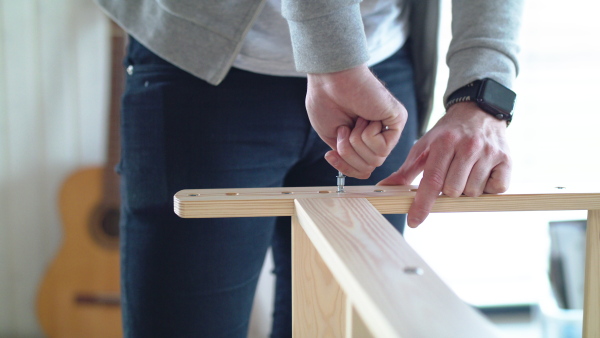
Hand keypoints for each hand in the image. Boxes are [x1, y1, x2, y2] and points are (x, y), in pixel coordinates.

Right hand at [306, 64, 406, 178]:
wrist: (329, 80)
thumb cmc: (326, 101)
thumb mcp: (333, 138)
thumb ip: (347, 156)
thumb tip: (362, 173)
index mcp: (363, 138)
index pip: (362, 169)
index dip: (345, 167)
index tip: (329, 155)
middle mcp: (379, 134)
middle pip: (368, 167)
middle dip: (349, 153)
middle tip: (343, 129)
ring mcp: (389, 127)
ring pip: (375, 160)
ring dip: (356, 142)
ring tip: (354, 120)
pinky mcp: (398, 120)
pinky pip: (382, 148)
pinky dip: (367, 134)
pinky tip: (365, 115)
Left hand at [379, 102, 511, 226]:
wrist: (479, 111)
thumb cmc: (447, 133)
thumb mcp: (424, 146)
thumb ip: (406, 170)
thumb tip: (383, 189)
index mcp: (444, 143)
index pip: (432, 180)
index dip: (422, 204)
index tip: (414, 222)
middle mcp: (468, 146)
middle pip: (453, 191)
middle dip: (447, 192)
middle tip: (450, 176)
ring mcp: (489, 153)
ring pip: (473, 193)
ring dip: (466, 190)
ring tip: (466, 172)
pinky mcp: (506, 160)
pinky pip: (495, 190)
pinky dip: (487, 189)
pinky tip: (481, 173)